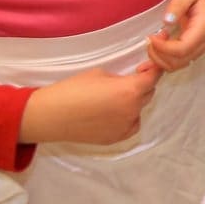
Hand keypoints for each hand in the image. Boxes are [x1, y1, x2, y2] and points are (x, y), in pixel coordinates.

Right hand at [19, 63, 161, 145]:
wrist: (50, 116)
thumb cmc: (72, 90)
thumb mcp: (100, 74)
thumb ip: (121, 77)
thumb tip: (131, 80)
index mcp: (130, 91)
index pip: (153, 76)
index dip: (153, 68)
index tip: (147, 65)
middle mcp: (132, 110)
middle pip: (148, 93)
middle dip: (141, 85)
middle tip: (126, 80)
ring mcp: (125, 126)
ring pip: (139, 109)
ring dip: (133, 102)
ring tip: (113, 98)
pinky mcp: (116, 138)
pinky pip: (131, 125)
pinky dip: (127, 118)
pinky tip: (113, 113)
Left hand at [147, 0, 204, 70]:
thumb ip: (177, 6)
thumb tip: (167, 21)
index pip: (182, 49)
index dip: (163, 48)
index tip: (150, 37)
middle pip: (181, 60)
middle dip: (160, 55)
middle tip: (149, 40)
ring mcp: (204, 44)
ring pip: (180, 63)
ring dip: (162, 58)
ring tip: (154, 41)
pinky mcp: (197, 45)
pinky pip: (181, 59)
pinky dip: (166, 59)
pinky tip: (156, 51)